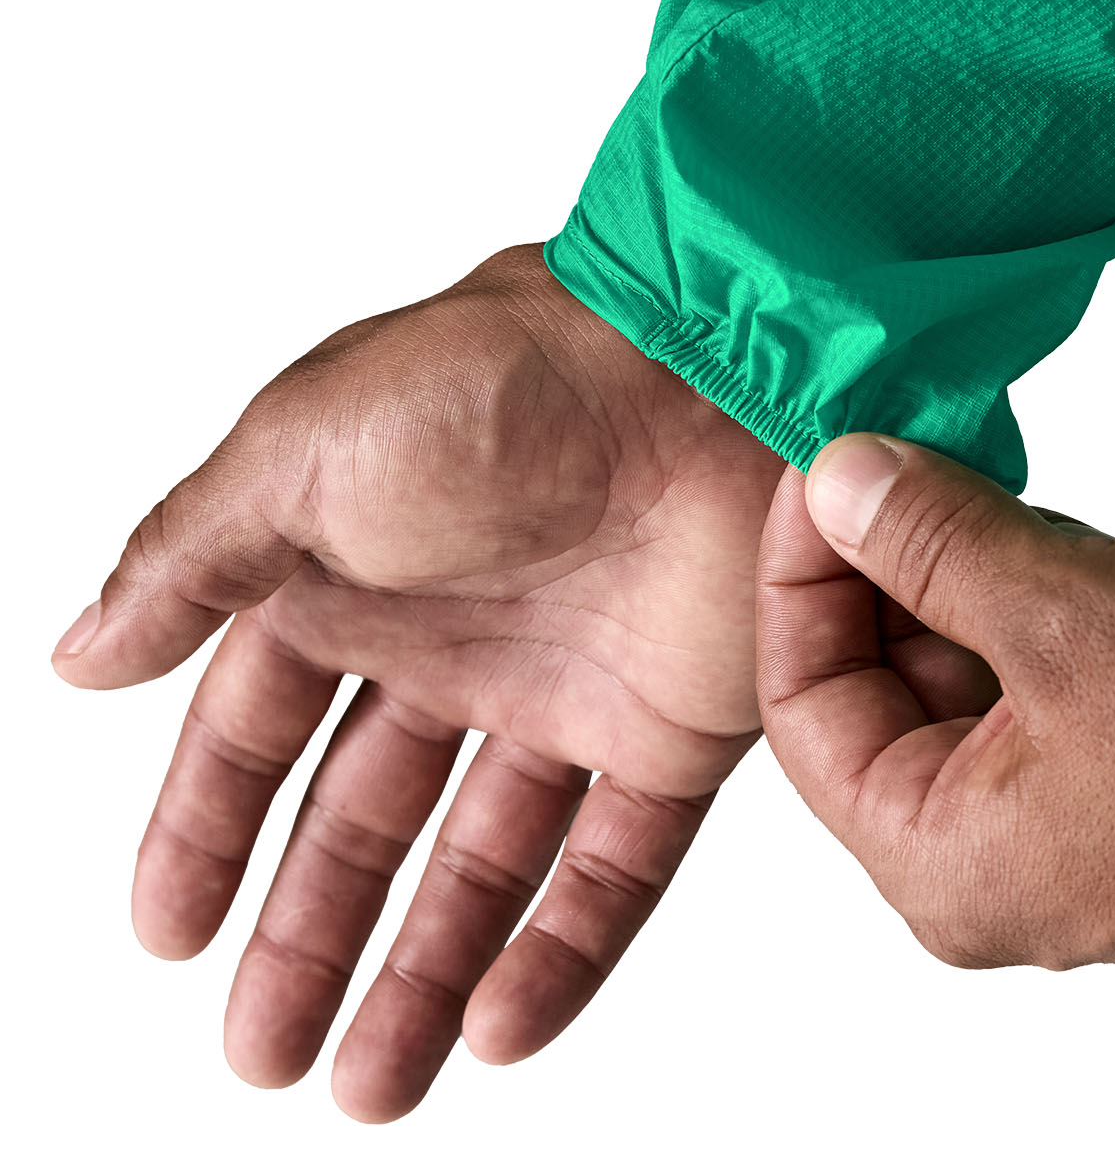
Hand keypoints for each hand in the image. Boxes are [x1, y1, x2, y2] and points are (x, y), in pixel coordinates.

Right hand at [52, 245, 782, 1119]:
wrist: (706, 362)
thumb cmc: (508, 376)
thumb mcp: (303, 447)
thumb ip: (190, 560)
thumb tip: (84, 654)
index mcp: (361, 566)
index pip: (263, 724)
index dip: (209, 826)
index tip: (168, 931)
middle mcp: (463, 635)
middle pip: (367, 815)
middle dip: (309, 934)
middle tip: (259, 1052)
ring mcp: (573, 686)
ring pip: (485, 861)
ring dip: (425, 972)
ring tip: (367, 1089)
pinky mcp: (677, 723)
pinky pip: (617, 865)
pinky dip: (563, 952)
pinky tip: (501, 1029)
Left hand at [755, 434, 1114, 971]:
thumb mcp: (1069, 611)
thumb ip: (934, 541)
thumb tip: (839, 479)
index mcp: (940, 860)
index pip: (804, 704)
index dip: (800, 572)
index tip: (823, 466)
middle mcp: (987, 860)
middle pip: (880, 685)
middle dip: (889, 560)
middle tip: (903, 448)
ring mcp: (1061, 820)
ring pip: (963, 670)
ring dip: (966, 568)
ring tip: (987, 479)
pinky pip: (1038, 676)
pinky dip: (1034, 597)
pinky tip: (1059, 533)